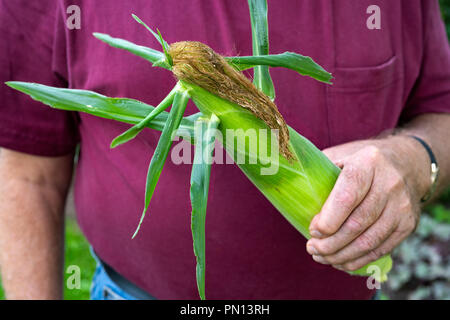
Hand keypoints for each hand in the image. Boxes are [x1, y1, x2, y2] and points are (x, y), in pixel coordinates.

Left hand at [306, 135, 429, 271]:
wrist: (406, 163)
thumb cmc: (360, 162)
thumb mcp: (340, 155)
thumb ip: (318, 171)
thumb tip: (289, 188)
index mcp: (368, 161)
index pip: (348, 195)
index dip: (328, 218)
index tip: (313, 230)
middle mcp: (389, 183)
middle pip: (357, 223)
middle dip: (330, 243)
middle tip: (311, 248)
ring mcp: (402, 205)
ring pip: (368, 240)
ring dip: (341, 255)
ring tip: (321, 256)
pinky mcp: (408, 224)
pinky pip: (381, 249)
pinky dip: (358, 260)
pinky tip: (340, 261)